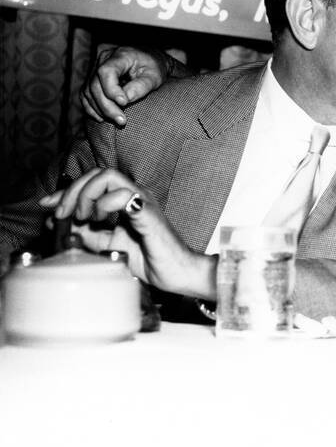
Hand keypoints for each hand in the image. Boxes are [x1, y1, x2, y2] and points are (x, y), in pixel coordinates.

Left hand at [39, 168, 215, 298]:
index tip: (48, 206)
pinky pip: (123, 195)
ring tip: (84, 217)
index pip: (93, 182)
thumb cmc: (150, 259)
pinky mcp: (148, 213)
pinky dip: (103, 204)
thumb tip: (60, 224)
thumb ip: (86, 234)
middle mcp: (135, 195)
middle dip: (72, 191)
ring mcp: (143, 201)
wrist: (176, 273)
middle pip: (98, 173)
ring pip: (108, 176)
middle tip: (62, 214)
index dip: (67, 191)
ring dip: (86, 194)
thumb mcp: (108, 246)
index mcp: (126, 201)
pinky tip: (99, 220)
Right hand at [80, 46, 172, 125]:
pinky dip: (92, 108)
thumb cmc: (154, 68)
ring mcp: (95, 69)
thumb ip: (140, 87)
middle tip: (122, 121)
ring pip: (89, 92)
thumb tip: (124, 101)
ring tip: (118, 120)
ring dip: (101, 110)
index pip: (106, 71)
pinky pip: (86, 95)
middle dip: (107, 106)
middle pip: (95, 84)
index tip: (123, 103)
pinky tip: (103, 118)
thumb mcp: (154, 76)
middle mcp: (103, 59)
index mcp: (121, 55)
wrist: (150, 62)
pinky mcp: (92, 79)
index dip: (111, 89)